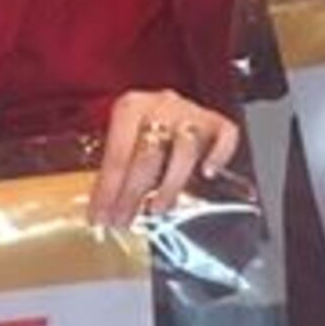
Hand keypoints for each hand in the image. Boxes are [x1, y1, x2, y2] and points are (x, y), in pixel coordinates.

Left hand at [92, 90, 239, 225]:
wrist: (158, 107)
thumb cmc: (137, 129)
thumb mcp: (118, 141)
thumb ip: (110, 169)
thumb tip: (100, 210)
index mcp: (130, 107)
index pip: (118, 154)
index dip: (108, 190)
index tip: (101, 216)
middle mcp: (161, 105)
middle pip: (149, 154)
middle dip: (132, 194)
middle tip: (124, 220)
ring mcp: (191, 112)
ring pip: (185, 150)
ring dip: (169, 185)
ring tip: (157, 208)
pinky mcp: (216, 120)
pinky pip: (225, 135)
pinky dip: (218, 155)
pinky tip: (208, 174)